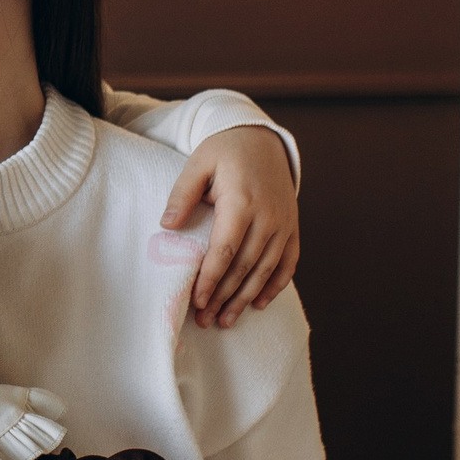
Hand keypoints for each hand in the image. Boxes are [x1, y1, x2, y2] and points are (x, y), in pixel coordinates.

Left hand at [162, 128, 298, 326]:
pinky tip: (258, 303)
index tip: (196, 301)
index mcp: (242, 202)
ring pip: (265, 270)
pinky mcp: (293, 227)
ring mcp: (284, 223)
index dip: (211, 279)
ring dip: (246, 298)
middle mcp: (268, 217)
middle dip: (223, 296)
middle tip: (205, 320)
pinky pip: (288, 262)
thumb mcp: (198, 163)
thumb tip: (166, 225)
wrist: (262, 139)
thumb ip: (182, 194)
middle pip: (245, 267)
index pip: (225, 251)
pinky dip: (275, 285)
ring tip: (226, 320)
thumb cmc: (224, 151)